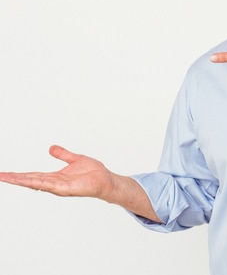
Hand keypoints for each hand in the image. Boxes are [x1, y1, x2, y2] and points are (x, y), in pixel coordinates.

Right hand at [0, 145, 161, 221]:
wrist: (107, 180)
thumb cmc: (93, 173)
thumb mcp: (75, 159)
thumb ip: (63, 154)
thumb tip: (50, 148)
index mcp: (55, 177)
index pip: (32, 175)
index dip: (18, 175)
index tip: (4, 173)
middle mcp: (54, 183)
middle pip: (30, 180)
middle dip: (14, 178)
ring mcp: (59, 187)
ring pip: (36, 183)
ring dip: (21, 181)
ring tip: (7, 178)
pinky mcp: (67, 188)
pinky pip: (50, 184)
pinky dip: (38, 183)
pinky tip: (28, 181)